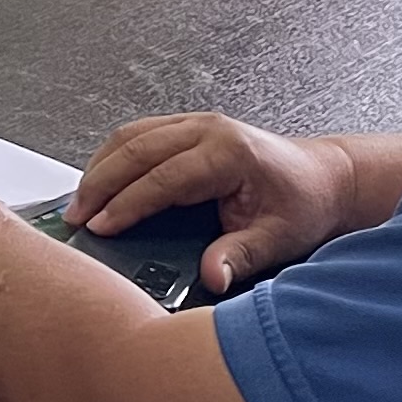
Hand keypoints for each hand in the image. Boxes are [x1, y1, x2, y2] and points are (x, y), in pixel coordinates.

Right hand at [70, 114, 364, 294]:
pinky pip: (139, 136)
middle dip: (100, 184)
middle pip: (137, 149)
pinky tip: (101, 182)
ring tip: (79, 203)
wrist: (325, 179)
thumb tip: (212, 276)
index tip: (101, 226)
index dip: (128, 203)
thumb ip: (241, 256)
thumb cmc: (305, 203)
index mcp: (229, 152)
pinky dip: (113, 158)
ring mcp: (197, 125)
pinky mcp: (188, 130)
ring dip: (100, 168)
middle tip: (75, 217)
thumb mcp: (279, 238)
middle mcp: (209, 130)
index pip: (165, 177)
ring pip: (132, 137)